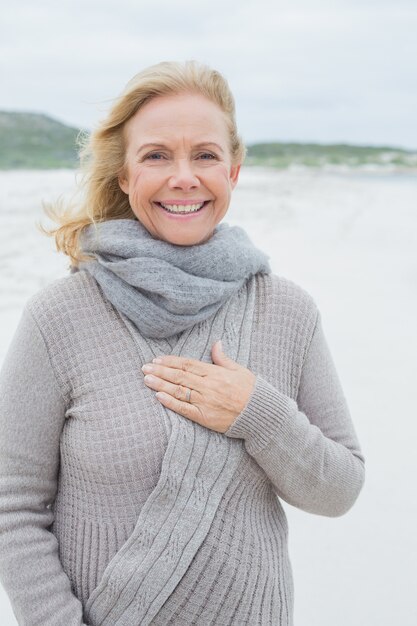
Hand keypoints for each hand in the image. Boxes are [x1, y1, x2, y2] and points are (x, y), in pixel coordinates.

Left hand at [141, 340, 255, 432]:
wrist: (260, 414)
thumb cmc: (251, 391)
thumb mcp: (239, 370)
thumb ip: (223, 358)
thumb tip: (216, 343)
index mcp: (215, 373)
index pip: (188, 364)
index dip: (171, 361)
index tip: (157, 359)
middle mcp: (208, 386)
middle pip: (179, 376)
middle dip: (160, 372)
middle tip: (144, 368)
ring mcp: (205, 402)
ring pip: (178, 391)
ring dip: (161, 385)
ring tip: (146, 379)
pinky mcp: (204, 417)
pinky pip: (184, 409)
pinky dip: (170, 403)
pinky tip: (158, 397)